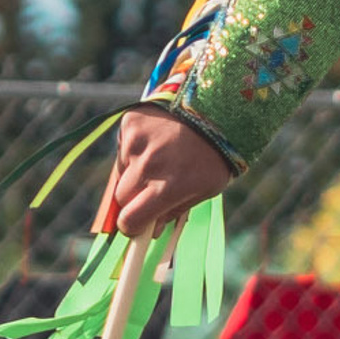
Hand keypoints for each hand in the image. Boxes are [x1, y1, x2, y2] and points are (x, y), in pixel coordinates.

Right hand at [99, 108, 233, 238]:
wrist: (217, 108)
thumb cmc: (214, 156)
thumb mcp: (205, 190)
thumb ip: (174, 211)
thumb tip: (151, 231)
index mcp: (167, 188)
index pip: (130, 219)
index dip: (131, 226)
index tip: (135, 225)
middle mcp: (147, 166)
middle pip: (121, 197)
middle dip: (133, 200)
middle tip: (150, 191)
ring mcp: (135, 142)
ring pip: (121, 171)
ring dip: (134, 172)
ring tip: (160, 159)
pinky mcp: (129, 123)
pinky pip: (123, 147)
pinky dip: (135, 149)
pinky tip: (156, 141)